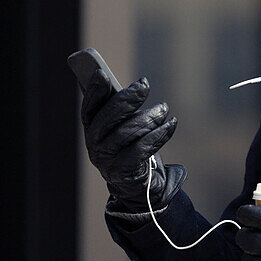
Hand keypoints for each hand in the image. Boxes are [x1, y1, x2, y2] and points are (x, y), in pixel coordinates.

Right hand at [79, 71, 184, 212]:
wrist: (137, 185)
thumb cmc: (132, 147)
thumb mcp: (125, 126)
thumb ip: (124, 108)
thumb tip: (139, 85)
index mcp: (92, 130)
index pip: (88, 108)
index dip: (93, 91)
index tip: (102, 74)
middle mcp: (94, 145)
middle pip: (105, 120)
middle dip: (126, 100)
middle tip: (144, 85)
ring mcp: (106, 161)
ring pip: (125, 134)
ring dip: (148, 117)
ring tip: (164, 108)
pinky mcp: (123, 173)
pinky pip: (140, 150)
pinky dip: (158, 135)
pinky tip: (171, 124)